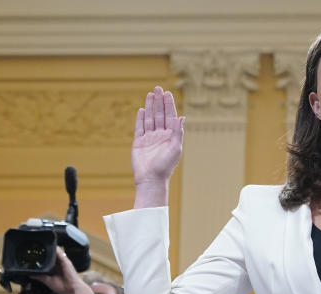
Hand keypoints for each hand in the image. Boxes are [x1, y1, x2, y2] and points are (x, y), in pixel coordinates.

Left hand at [33, 248, 93, 293]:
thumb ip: (40, 277)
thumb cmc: (64, 288)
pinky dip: (55, 249)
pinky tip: (51, 246)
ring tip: (43, 244)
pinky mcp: (66, 261)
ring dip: (51, 248)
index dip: (44, 257)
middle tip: (37, 248)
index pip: (49, 260)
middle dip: (46, 251)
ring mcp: (63, 262)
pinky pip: (60, 253)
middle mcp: (60, 265)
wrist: (72, 290)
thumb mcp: (48, 281)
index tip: (35, 254)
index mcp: (56, 269)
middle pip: (53, 255)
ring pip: (56, 252)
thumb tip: (31, 275)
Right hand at [132, 86, 183, 207]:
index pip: (170, 116)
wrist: (151, 179)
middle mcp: (160, 135)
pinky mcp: (139, 142)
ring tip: (150, 94)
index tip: (168, 93)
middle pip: (160, 114)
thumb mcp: (175, 148)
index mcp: (171, 136)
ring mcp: (149, 138)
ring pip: (150, 118)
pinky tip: (141, 109)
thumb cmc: (165, 166)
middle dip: (160, 101)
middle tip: (159, 88)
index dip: (169, 105)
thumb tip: (182, 117)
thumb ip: (178, 132)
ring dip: (150, 106)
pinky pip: (139, 127)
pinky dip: (140, 118)